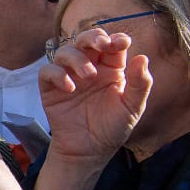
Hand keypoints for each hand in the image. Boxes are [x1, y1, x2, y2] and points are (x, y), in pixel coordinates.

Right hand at [39, 29, 151, 168]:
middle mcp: (88, 69)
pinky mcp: (50, 89)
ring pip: (65, 52)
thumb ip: (140, 84)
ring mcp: (68, 77)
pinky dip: (57, 75)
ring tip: (87, 76)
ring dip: (77, 58)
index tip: (120, 43)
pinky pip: (47, 72)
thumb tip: (141, 57)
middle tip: (101, 46)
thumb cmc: (112, 129)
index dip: (115, 39)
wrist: (88, 151)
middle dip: (92, 38)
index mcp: (110, 69)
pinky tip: (70, 88)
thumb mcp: (133, 107)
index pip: (111, 45)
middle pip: (85, 40)